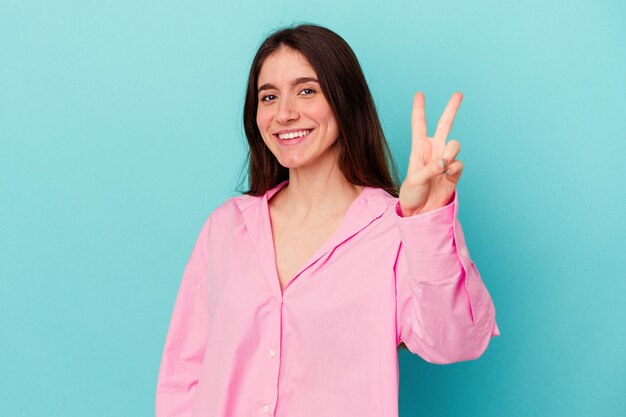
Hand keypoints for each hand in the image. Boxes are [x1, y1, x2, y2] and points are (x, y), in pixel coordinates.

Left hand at [398, 92, 463, 215]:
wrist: (420, 212)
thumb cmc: (411, 194)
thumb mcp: (414, 180)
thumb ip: (429, 169)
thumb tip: (445, 162)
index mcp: (419, 148)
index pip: (419, 124)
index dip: (419, 109)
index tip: (419, 94)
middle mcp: (433, 150)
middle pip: (444, 124)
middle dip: (452, 109)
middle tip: (459, 94)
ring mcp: (445, 160)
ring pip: (455, 144)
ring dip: (450, 152)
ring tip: (442, 165)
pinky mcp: (454, 173)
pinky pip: (459, 163)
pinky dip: (454, 168)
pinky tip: (447, 174)